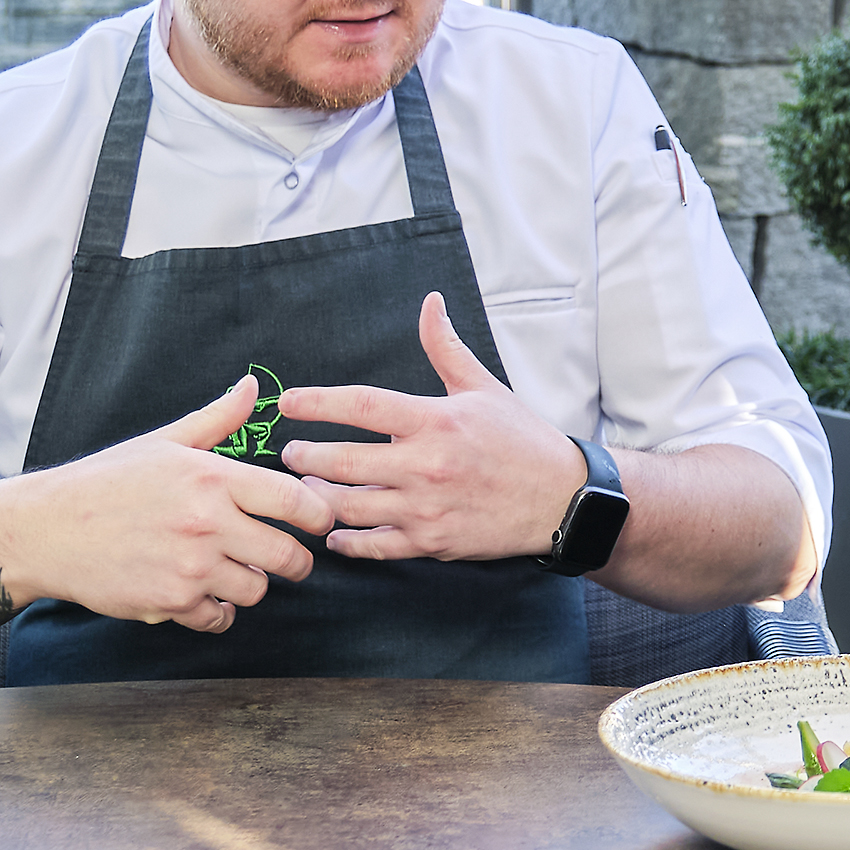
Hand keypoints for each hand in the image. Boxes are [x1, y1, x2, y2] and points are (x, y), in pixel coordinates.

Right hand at [0, 376, 328, 630]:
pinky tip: (207, 595)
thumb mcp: (163, 443)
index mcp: (211, 477)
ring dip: (252, 584)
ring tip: (235, 570)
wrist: (45, 529)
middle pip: (288, 556)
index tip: (318, 521)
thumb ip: (217, 420)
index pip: (295, 500)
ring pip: (257, 591)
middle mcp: (207, 523)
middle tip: (288, 558)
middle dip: (296, 561)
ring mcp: (189, 567)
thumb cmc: (106, 482)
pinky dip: (218, 611)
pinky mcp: (169, 602)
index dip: (318, 514)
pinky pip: (219, 617)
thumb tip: (251, 387)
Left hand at [278, 293, 585, 562]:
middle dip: (306, 457)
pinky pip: (374, 546)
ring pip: (350, 507)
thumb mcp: (484, 388)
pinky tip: (334, 532)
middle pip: (342, 461)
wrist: (562, 499)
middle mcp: (428, 465)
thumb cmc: (521, 440)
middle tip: (290, 454)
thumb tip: (430, 302)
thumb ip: (445, 347)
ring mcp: (428, 508)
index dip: (318, 402)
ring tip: (306, 489)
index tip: (288, 403)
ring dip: (318, 499)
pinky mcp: (433, 543)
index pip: (362, 405)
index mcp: (437, 421)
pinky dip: (347, 540)